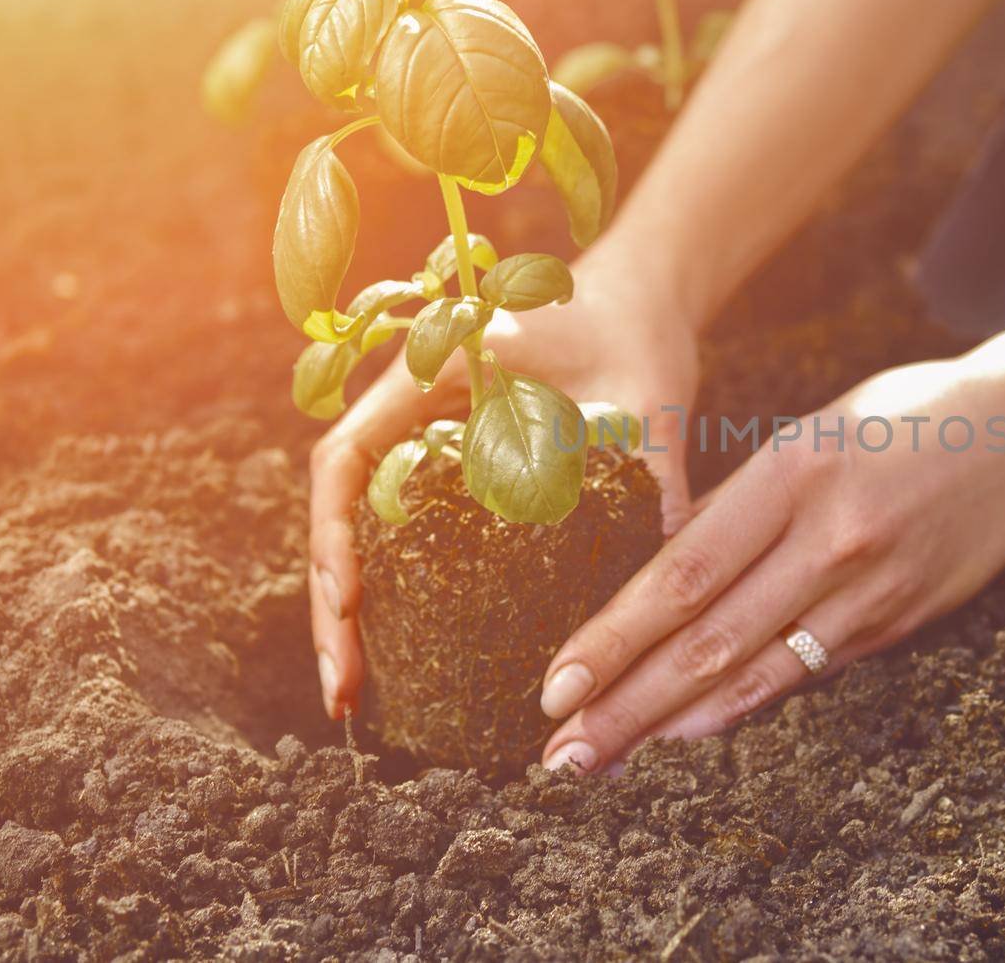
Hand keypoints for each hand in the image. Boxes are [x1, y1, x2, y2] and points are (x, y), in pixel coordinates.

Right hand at [308, 248, 699, 719]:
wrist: (640, 309)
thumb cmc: (635, 337)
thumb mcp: (643, 401)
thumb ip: (652, 470)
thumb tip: (672, 563)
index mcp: (430, 378)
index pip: (345, 459)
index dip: (335, 536)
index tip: (351, 603)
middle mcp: (408, 416)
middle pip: (338, 515)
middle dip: (332, 606)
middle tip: (343, 693)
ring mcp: (422, 450)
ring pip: (360, 536)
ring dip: (351, 613)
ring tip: (355, 696)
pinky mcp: (452, 480)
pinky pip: (403, 540)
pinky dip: (394, 597)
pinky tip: (402, 658)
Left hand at [536, 355, 1004, 772]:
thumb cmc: (907, 416)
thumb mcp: (811, 432)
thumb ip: (742, 502)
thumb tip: (666, 572)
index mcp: (793, 472)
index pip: (683, 573)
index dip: (614, 636)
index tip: (556, 683)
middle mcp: (829, 537)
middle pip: (708, 638)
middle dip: (625, 704)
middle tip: (561, 753)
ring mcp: (871, 587)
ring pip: (756, 671)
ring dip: (674, 722)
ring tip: (610, 757)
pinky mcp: (902, 619)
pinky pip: (808, 671)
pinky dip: (745, 704)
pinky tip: (694, 730)